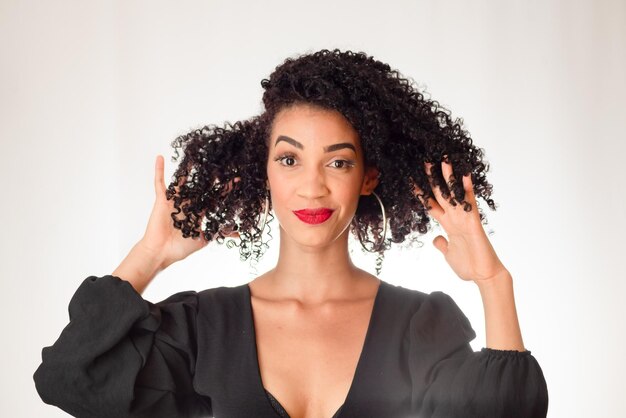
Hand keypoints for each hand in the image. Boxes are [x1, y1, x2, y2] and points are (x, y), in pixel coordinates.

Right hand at [138, 155, 239, 269]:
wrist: (161, 252)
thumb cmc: (181, 248)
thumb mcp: (204, 239)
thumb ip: (219, 232)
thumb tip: (238, 234)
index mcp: (197, 213)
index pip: (213, 198)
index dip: (224, 190)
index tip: (236, 181)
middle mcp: (187, 205)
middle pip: (200, 187)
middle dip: (211, 178)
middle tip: (221, 165)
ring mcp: (174, 201)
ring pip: (182, 182)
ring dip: (188, 170)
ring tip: (196, 157)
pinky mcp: (162, 200)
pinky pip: (160, 183)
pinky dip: (159, 171)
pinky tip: (160, 157)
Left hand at [411, 158, 506, 282]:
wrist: (484, 275)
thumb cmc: (469, 266)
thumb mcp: (448, 254)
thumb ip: (442, 244)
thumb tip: (436, 239)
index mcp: (448, 225)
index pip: (431, 205)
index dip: (421, 194)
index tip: (410, 182)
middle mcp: (455, 218)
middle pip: (441, 194)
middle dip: (432, 178)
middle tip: (426, 160)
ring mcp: (464, 218)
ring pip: (454, 193)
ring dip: (449, 177)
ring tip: (444, 159)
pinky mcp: (473, 222)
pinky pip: (469, 202)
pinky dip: (467, 188)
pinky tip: (465, 174)